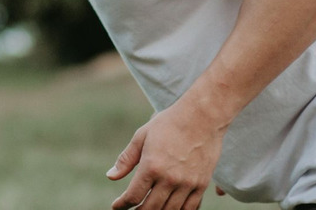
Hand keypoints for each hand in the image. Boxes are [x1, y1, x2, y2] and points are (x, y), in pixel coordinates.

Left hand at [107, 99, 228, 209]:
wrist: (204, 115)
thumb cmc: (170, 123)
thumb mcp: (142, 136)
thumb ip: (126, 159)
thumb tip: (111, 176)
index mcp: (152, 166)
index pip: (133, 197)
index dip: (122, 205)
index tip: (117, 206)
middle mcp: (170, 178)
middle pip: (150, 209)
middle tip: (134, 209)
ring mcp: (187, 183)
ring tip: (150, 209)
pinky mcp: (202, 184)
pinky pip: (190, 208)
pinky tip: (170, 208)